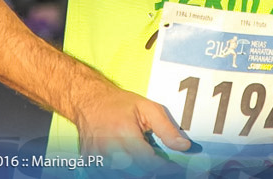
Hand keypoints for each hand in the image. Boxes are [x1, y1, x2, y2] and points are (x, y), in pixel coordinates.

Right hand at [74, 85, 190, 168]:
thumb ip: (166, 129)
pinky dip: (123, 173)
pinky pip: (110, 176)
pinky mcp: (90, 164)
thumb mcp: (147, 108)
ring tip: (142, 159)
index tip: (174, 167)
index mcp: (123, 132)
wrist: (89, 101)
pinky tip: (127, 162)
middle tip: (159, 162)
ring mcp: (96, 158)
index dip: (165, 168)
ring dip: (137, 172)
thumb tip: (183, 146)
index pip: (149, 162)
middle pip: (137, 174)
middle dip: (152, 170)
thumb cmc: (119, 103)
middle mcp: (108, 148)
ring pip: (124, 177)